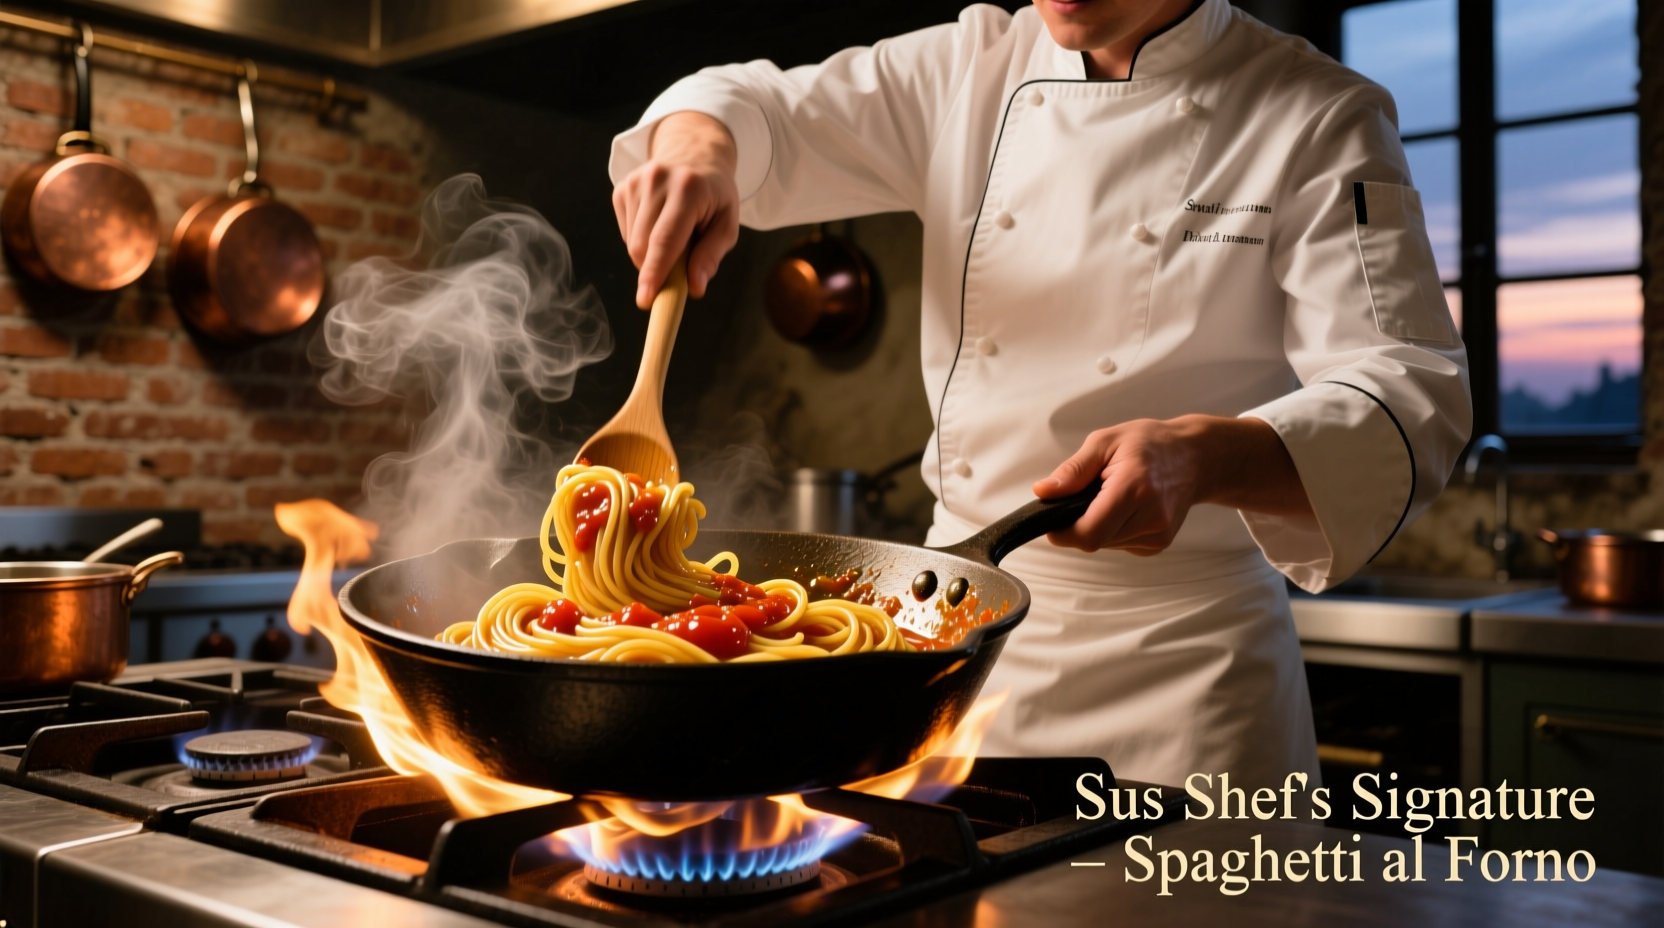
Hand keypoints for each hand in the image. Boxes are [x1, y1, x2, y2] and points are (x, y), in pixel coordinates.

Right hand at [612, 112, 741, 306]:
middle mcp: (657, 180)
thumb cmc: (715, 195)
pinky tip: (658, 224)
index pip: (665, 239)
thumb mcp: (728, 223)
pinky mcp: (622, 188)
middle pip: (643, 246)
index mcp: (688, 188)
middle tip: (680, 266)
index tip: (645, 300)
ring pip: (633, 243)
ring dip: (651, 254)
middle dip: (657, 269)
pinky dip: (642, 240)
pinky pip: (627, 233)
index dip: (654, 273)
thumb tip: (694, 287)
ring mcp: (635, 182)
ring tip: (674, 235)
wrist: (694, 154)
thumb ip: (712, 255)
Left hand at [1032, 415, 1313, 555]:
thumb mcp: (1105, 442)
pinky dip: (1114, 529)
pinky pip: (1121, 545)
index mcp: (1134, 488)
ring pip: (1106, 545)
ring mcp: (1159, 534)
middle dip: (1080, 523)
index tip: (1053, 518)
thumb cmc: (1150, 444)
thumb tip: (1043, 492)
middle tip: (1089, 494)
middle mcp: (1151, 517)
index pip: (1089, 533)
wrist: (1195, 457)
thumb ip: (1072, 471)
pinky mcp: (1159, 544)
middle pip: (1094, 541)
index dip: (1063, 532)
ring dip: (1098, 525)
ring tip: (1113, 495)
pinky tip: (1127, 507)